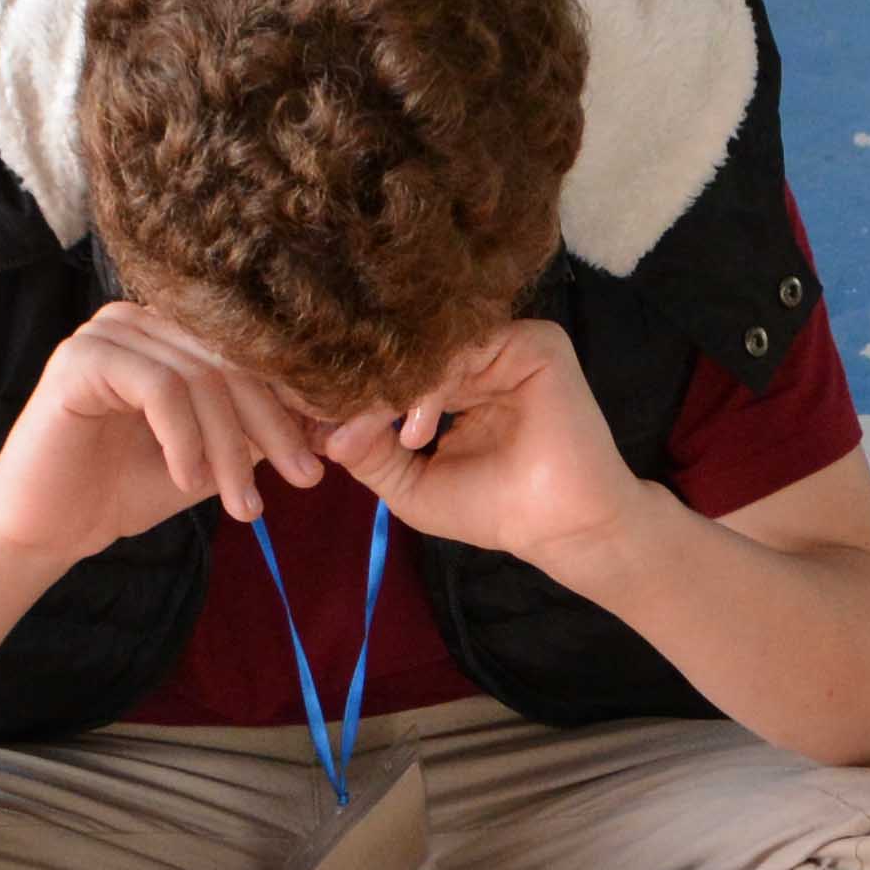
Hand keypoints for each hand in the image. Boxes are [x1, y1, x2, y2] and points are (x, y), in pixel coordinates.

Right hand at [0, 304, 326, 570]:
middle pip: (232, 362)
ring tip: (243, 505)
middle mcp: (139, 317)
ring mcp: (106, 331)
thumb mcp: (212, 459)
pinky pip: (159, 387)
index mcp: (171, 331)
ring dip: (230, 448)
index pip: (251, 354)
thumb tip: (335, 423)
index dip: (294, 403)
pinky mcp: (80, 358)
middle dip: (273, 428)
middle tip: (304, 481)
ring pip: (201, 377)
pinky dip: (184, 438)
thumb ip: (258, 434)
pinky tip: (186, 480)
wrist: (47, 528)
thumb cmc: (126, 490)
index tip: (325, 456)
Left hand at [323, 322, 646, 575]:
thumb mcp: (410, 485)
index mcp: (449, 383)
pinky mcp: (534, 342)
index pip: (391, 368)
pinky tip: (420, 431)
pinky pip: (466, 348)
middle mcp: (476, 356)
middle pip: (406, 352)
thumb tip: (323, 433)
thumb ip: (368, 454)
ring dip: (394, 393)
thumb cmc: (492, 508)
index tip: (309, 422)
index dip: (348, 392)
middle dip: (362, 388)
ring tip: (384, 439)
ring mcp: (504, 345)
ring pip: (429, 348)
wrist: (559, 526)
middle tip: (325, 419)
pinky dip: (433, 388)